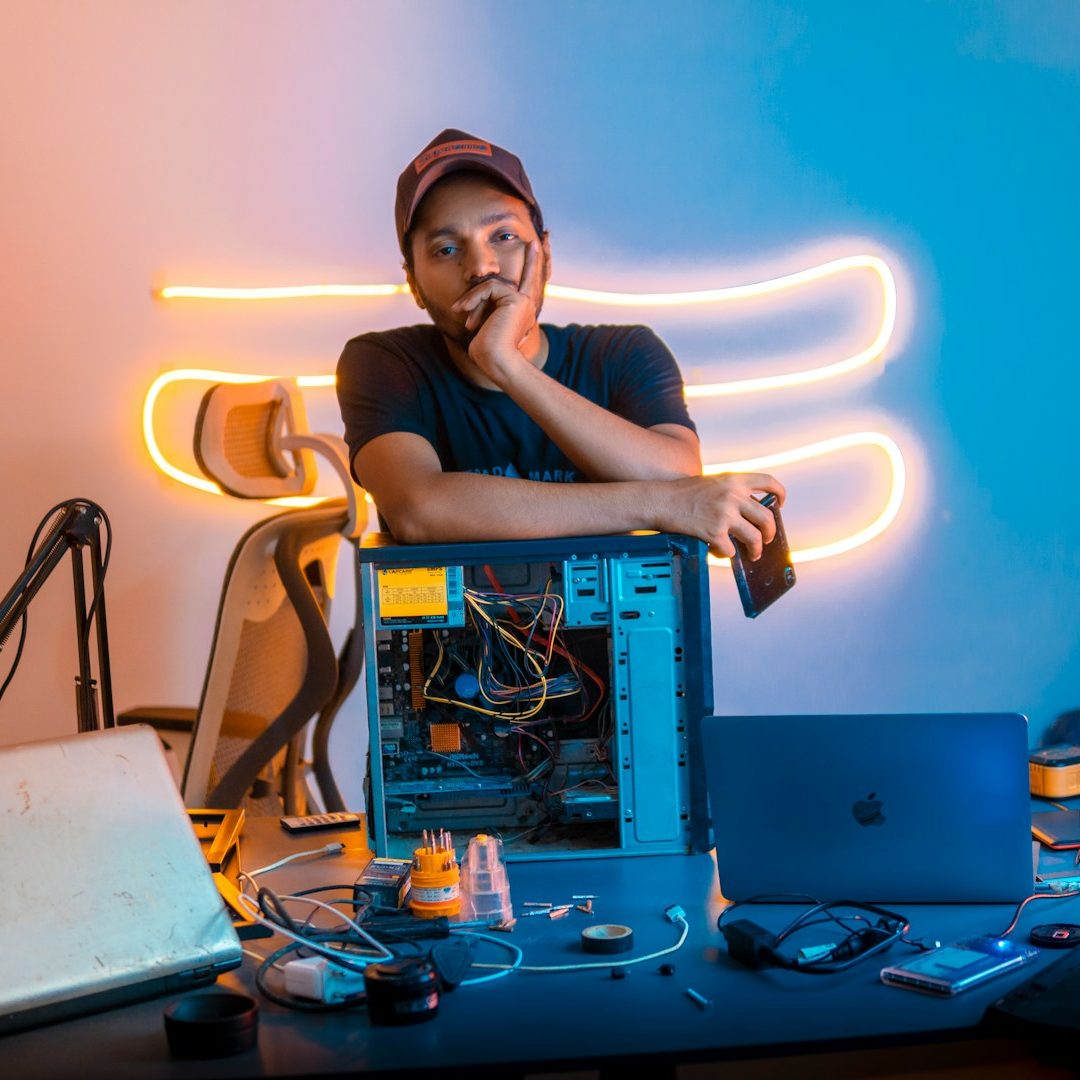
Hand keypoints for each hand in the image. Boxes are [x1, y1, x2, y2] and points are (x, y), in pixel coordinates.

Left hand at [451, 240, 543, 382]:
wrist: (496, 362)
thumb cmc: (487, 351)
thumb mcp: (484, 325)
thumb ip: (486, 309)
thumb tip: (467, 302)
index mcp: (522, 311)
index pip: (528, 285)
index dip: (533, 266)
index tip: (537, 247)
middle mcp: (527, 305)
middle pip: (530, 275)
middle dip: (534, 257)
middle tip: (537, 239)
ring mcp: (524, 301)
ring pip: (493, 284)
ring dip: (472, 298)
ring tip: (459, 311)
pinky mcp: (516, 300)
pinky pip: (489, 288)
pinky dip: (472, 298)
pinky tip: (462, 310)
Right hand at [664, 473, 785, 559]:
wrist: (661, 501)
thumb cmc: (681, 493)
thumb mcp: (712, 482)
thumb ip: (731, 491)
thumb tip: (748, 511)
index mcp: (734, 480)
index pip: (768, 482)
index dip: (779, 493)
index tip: (780, 503)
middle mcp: (733, 496)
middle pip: (767, 517)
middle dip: (770, 532)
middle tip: (766, 538)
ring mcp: (725, 515)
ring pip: (755, 538)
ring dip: (756, 549)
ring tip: (753, 553)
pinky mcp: (715, 533)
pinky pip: (730, 550)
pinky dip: (726, 554)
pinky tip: (719, 551)